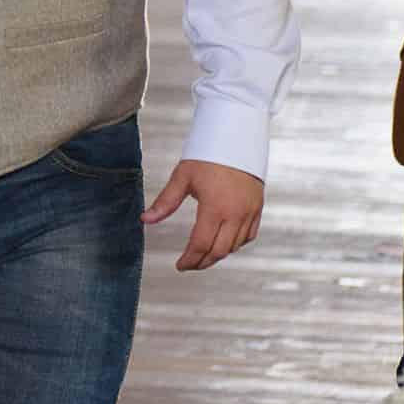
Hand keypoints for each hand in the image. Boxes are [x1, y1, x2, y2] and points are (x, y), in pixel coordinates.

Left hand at [141, 159, 262, 270]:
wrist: (237, 138)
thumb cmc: (208, 155)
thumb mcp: (183, 176)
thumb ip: (165, 202)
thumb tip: (145, 220)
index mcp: (215, 208)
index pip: (201, 244)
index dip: (189, 260)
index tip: (179, 265)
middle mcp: (235, 214)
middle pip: (219, 251)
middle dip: (202, 262)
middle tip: (189, 264)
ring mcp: (249, 212)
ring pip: (235, 246)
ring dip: (218, 254)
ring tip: (203, 254)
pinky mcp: (258, 208)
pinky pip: (249, 236)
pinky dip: (236, 244)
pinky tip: (224, 242)